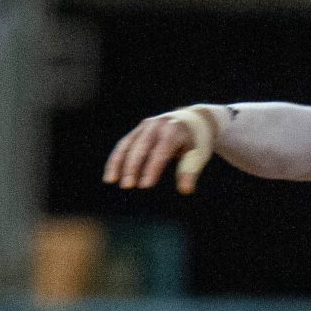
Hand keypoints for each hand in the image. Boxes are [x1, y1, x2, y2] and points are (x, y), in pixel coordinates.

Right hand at [103, 110, 217, 194]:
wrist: (193, 120)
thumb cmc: (197, 141)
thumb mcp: (199, 154)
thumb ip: (190, 170)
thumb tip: (185, 190)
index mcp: (174, 130)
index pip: (161, 151)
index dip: (153, 168)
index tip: (146, 185)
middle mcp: (157, 125)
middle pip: (141, 146)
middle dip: (133, 166)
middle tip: (127, 186)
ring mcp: (145, 126)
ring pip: (127, 144)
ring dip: (118, 162)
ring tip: (111, 181)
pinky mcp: (138, 131)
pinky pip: (124, 145)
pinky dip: (116, 159)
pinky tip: (110, 176)